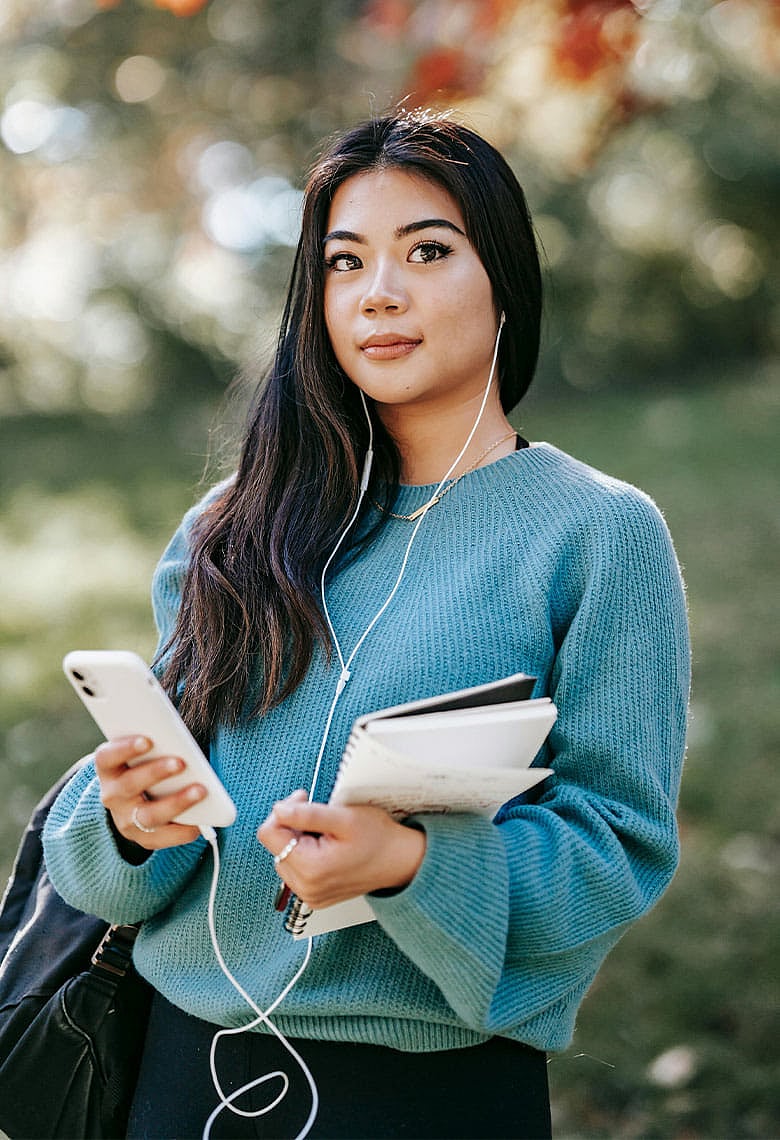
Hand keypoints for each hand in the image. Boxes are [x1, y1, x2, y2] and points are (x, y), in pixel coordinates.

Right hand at [96, 735, 206, 850]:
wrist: (135, 802)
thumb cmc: (146, 766)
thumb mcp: (143, 754)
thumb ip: (156, 744)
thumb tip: (179, 740)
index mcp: (108, 769)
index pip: (107, 757)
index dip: (125, 748)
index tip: (147, 740)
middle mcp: (112, 795)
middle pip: (129, 785)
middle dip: (156, 773)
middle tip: (181, 762)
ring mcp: (125, 820)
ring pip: (148, 815)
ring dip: (176, 802)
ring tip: (200, 790)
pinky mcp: (143, 838)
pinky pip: (163, 837)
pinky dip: (183, 830)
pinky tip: (201, 821)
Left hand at [257, 791, 425, 909]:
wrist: (400, 861)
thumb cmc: (379, 839)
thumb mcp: (344, 817)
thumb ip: (307, 814)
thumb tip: (279, 809)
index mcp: (310, 868)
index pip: (268, 833)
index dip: (284, 810)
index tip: (303, 800)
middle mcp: (306, 888)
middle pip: (275, 846)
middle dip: (292, 826)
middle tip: (321, 818)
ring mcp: (310, 896)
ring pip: (283, 857)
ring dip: (298, 841)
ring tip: (326, 836)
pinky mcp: (314, 897)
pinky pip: (295, 870)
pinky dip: (305, 855)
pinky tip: (326, 850)